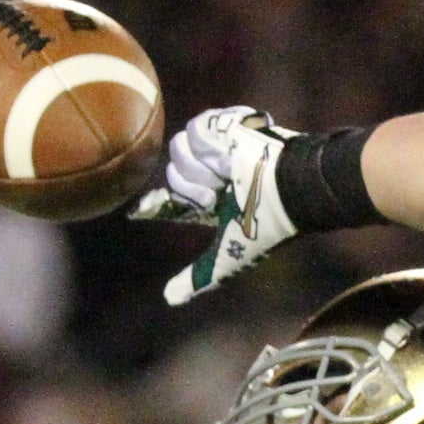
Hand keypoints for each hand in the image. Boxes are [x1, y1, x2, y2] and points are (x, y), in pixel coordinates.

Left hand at [129, 105, 295, 305]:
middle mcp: (212, 173)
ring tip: (229, 172)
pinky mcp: (223, 122)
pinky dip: (212, 145)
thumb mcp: (225, 258)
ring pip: (179, 150)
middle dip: (193, 188)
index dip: (156, 204)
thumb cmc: (263, 224)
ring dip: (204, 167)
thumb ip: (198, 277)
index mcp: (212, 200)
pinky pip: (195, 128)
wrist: (286, 187)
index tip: (137, 211)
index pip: (175, 199)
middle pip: (173, 176)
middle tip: (219, 193)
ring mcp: (216, 147)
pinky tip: (233, 153)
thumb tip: (169, 300)